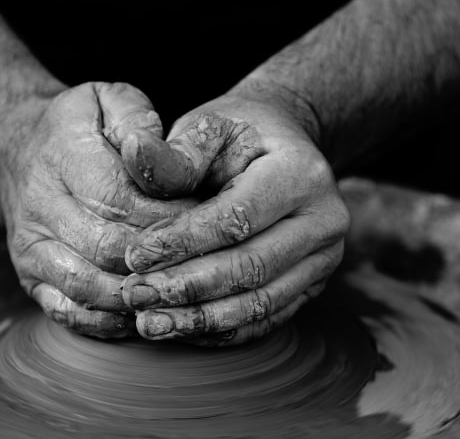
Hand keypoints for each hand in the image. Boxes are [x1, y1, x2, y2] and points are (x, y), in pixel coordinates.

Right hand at [0, 82, 191, 337]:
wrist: (19, 149)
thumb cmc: (83, 125)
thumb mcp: (111, 100)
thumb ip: (139, 122)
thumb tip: (153, 155)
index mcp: (63, 157)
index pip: (120, 200)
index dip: (169, 218)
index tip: (208, 221)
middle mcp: (39, 206)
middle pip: (109, 249)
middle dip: (163, 260)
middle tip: (206, 263)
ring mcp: (31, 248)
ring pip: (91, 288)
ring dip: (141, 296)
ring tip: (183, 291)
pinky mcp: (31, 279)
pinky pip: (70, 313)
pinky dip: (111, 322)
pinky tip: (146, 312)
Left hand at [119, 92, 349, 344]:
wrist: (280, 147)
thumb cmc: (236, 135)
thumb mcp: (209, 128)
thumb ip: (176, 154)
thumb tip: (134, 152)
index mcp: (302, 172)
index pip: (238, 218)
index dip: (184, 241)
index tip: (135, 256)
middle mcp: (325, 220)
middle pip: (252, 266)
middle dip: (188, 287)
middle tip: (135, 296)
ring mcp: (324, 258)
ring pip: (260, 302)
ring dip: (201, 319)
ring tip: (150, 323)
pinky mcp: (312, 286)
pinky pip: (266, 319)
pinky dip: (221, 330)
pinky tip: (179, 329)